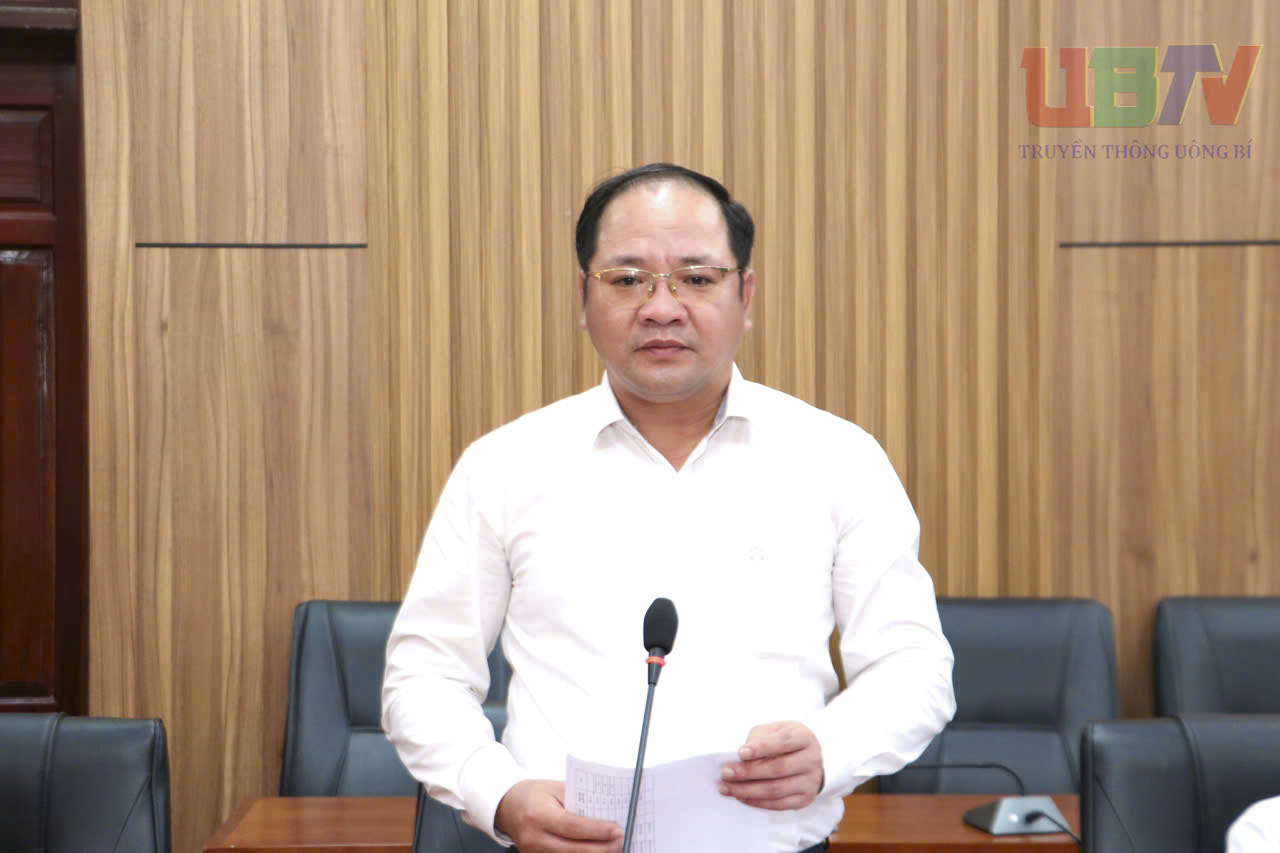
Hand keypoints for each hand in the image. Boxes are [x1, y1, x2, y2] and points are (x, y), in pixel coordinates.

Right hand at [493, 779, 622, 852]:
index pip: (572, 826)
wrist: (508, 806)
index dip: (596, 830)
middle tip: (621, 842)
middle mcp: (534, 838)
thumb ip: (578, 800)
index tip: (617, 830)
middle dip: (601, 848)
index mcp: (538, 815)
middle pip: (573, 850)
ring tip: (614, 848)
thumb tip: (606, 812)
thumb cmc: (535, 794)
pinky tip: (596, 851)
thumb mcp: (555, 789)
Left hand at [719, 721, 824, 810]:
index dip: (761, 747)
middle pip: (777, 768)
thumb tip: (742, 757)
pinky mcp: (804, 799)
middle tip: (726, 773)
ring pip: (776, 789)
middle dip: (748, 772)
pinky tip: (741, 796)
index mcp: (804, 737)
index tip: (740, 753)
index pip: (782, 742)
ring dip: (748, 790)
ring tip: (727, 787)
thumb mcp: (773, 731)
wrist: (806, 758)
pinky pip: (778, 804)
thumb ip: (759, 739)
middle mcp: (811, 759)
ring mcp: (810, 781)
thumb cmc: (783, 740)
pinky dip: (757, 802)